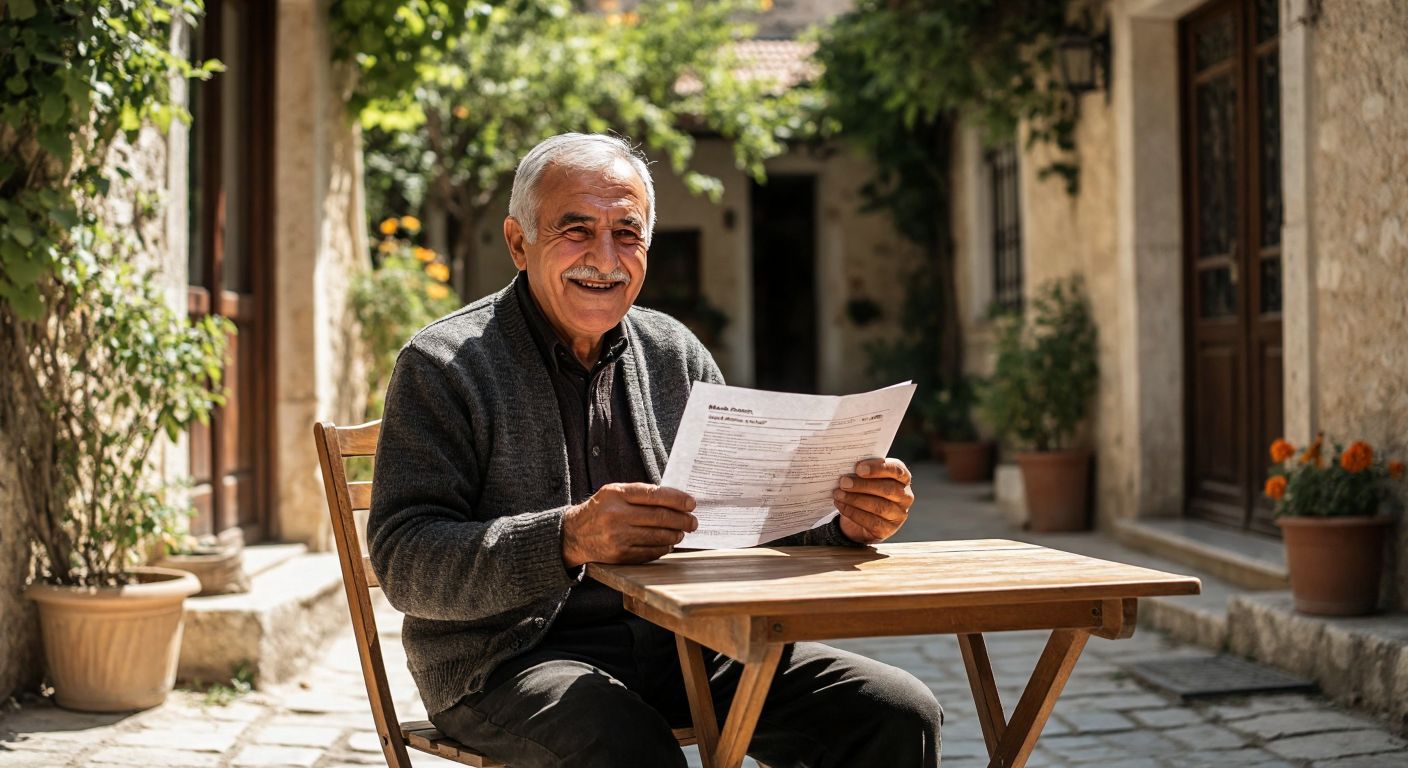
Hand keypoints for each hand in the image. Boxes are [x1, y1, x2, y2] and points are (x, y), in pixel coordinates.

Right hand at [562, 483, 697, 566]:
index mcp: (617, 494)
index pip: (654, 495)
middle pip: (660, 517)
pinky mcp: (619, 555)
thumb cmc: (600, 509)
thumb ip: (640, 493)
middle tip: (693, 522)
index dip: (677, 499)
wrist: (574, 534)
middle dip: (682, 520)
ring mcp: (618, 537)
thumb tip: (675, 500)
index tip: (691, 503)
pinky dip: (663, 548)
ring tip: (682, 532)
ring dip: (675, 535)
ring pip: (658, 536)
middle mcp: (616, 515)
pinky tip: (669, 544)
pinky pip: (649, 552)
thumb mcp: (614, 492)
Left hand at [833, 458, 912, 543]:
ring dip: (855, 499)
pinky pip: (871, 521)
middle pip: (887, 489)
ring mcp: (898, 515)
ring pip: (879, 506)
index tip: (858, 468)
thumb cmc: (866, 491)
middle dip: (863, 485)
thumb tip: (847, 467)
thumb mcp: (868, 478)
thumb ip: (864, 472)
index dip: (878, 468)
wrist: (862, 519)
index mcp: (903, 478)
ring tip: (838, 494)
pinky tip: (841, 504)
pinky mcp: (887, 530)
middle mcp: (905, 497)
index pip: (897, 470)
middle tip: (844, 482)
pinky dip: (853, 512)